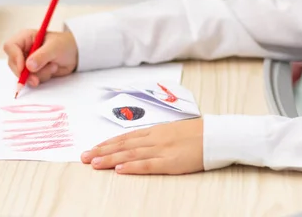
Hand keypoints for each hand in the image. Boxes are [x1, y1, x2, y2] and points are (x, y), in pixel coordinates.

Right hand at [3, 29, 78, 85]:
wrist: (75, 54)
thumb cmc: (64, 44)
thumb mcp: (54, 47)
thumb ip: (41, 56)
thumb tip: (28, 66)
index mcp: (25, 38)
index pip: (10, 46)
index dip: (15, 58)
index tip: (24, 68)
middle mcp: (23, 50)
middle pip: (13, 64)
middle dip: (25, 73)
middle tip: (36, 80)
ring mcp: (27, 62)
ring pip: (23, 75)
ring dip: (39, 75)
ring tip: (53, 66)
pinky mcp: (33, 72)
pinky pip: (31, 80)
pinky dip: (42, 78)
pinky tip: (52, 70)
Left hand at [81, 118, 203, 174]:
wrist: (217, 135)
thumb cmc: (198, 133)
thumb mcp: (173, 131)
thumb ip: (156, 136)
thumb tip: (140, 142)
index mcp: (155, 131)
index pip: (125, 137)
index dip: (107, 143)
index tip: (92, 148)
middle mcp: (154, 139)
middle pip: (122, 145)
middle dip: (101, 151)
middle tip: (84, 157)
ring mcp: (161, 150)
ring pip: (130, 154)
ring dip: (110, 159)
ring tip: (94, 163)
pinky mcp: (171, 161)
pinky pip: (148, 164)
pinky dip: (132, 167)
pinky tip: (120, 169)